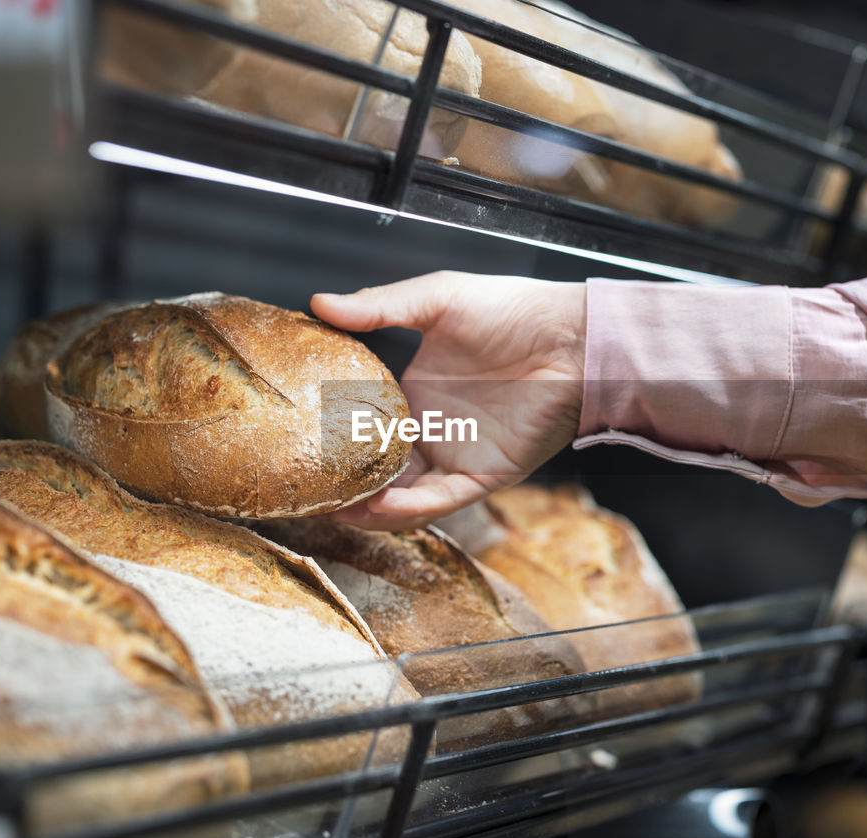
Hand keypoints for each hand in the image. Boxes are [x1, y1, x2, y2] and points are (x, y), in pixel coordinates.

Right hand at [311, 271, 584, 528]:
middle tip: (302, 486)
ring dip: (369, 505)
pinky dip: (408, 508)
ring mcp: (457, 455)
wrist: (571, 337)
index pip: (364, 424)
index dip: (332, 436)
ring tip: (330, 507)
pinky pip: (440, 500)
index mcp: (416, 393)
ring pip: (404, 494)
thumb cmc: (513, 311)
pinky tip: (375, 505)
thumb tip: (319, 303)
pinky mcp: (485, 474)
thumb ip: (379, 307)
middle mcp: (433, 430)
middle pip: (378, 468)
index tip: (295, 438)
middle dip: (343, 482)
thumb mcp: (437, 300)